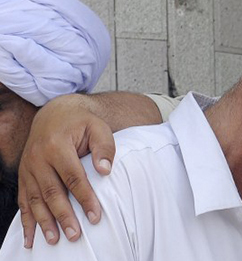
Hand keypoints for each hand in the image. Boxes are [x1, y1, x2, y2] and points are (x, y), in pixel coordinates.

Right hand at [17, 94, 115, 247]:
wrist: (54, 114)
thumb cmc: (81, 122)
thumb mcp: (98, 127)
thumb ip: (104, 147)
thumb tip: (105, 170)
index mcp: (57, 145)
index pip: (73, 177)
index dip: (84, 198)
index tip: (95, 216)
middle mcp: (38, 158)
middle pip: (52, 192)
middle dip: (63, 216)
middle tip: (75, 235)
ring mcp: (28, 168)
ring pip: (35, 199)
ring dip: (44, 222)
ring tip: (54, 240)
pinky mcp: (24, 175)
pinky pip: (24, 201)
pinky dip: (27, 220)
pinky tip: (30, 238)